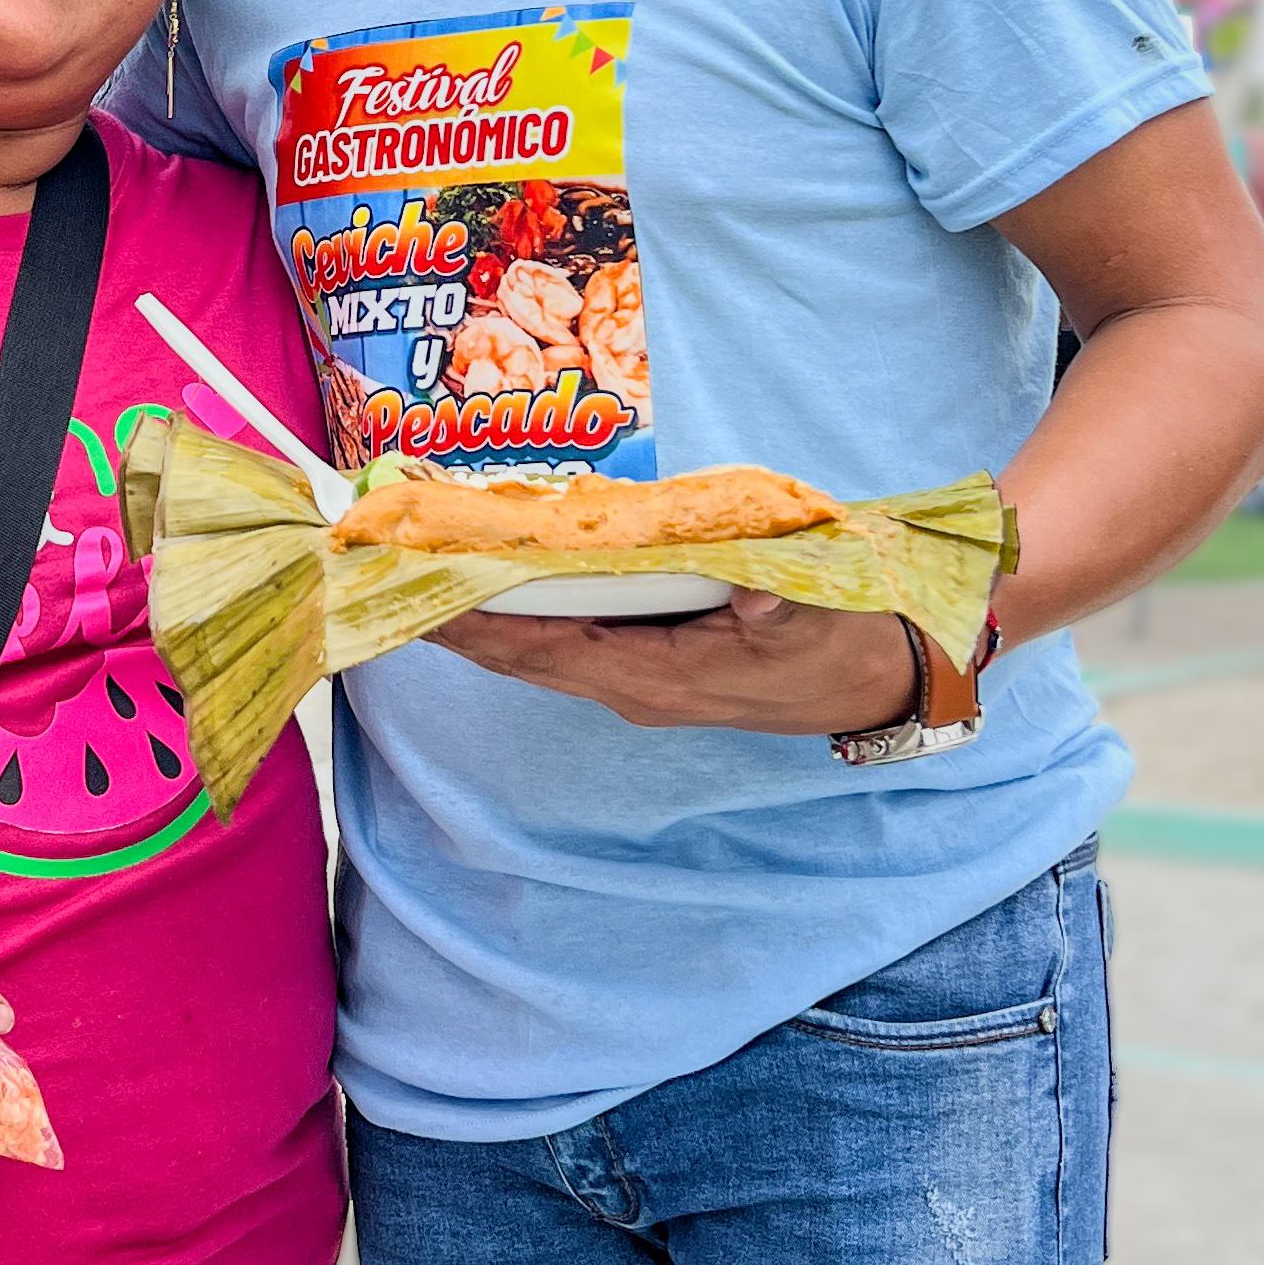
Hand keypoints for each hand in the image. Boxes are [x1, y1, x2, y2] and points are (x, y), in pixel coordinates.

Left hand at [429, 589, 921, 738]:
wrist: (878, 680)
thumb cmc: (843, 642)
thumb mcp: (821, 618)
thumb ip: (780, 608)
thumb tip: (751, 603)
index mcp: (663, 677)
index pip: (550, 650)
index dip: (483, 626)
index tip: (421, 600)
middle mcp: (635, 685)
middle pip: (523, 655)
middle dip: (454, 622)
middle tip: (385, 580)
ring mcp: (638, 679)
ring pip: (537, 652)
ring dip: (477, 621)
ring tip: (413, 579)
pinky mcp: (648, 665)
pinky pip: (563, 643)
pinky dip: (517, 618)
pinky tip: (486, 588)